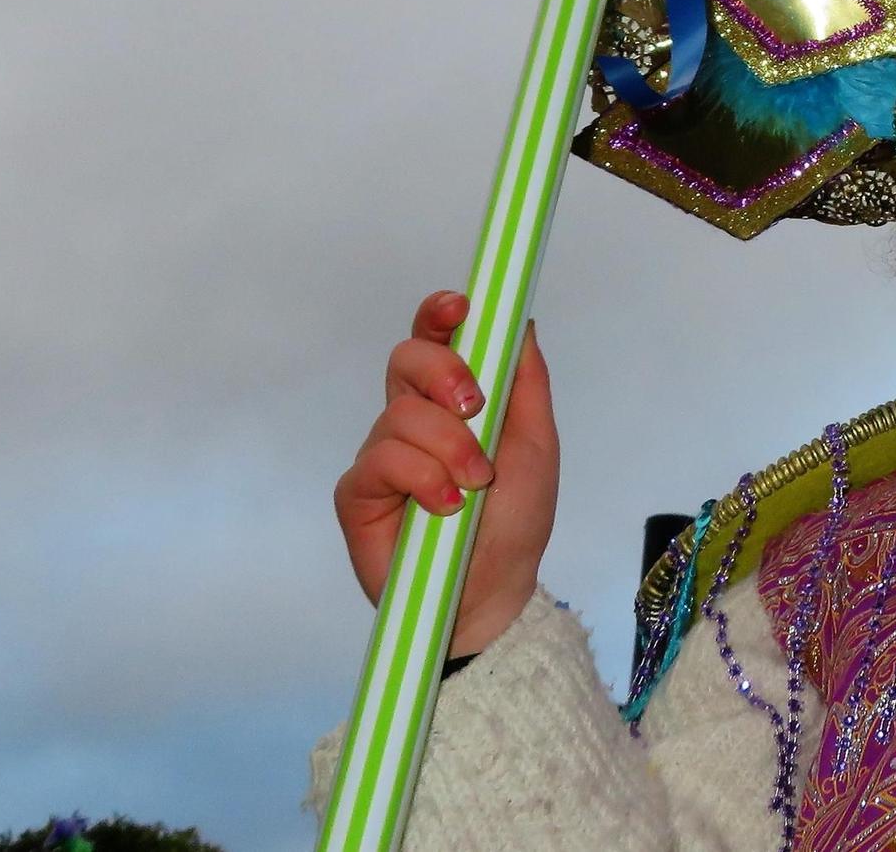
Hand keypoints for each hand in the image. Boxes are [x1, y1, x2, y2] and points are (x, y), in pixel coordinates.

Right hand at [334, 291, 560, 656]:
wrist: (495, 589)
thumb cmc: (516, 518)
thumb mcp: (536, 443)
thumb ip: (527, 381)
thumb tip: (522, 319)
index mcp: (454, 398)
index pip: (434, 340)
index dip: (440, 314)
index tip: (461, 306)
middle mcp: (412, 418)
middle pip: (407, 358)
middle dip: (444, 372)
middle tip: (475, 406)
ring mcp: (382, 453)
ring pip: (400, 413)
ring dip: (449, 447)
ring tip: (475, 486)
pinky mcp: (359, 493)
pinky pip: (381, 461)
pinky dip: (422, 479)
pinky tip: (445, 506)